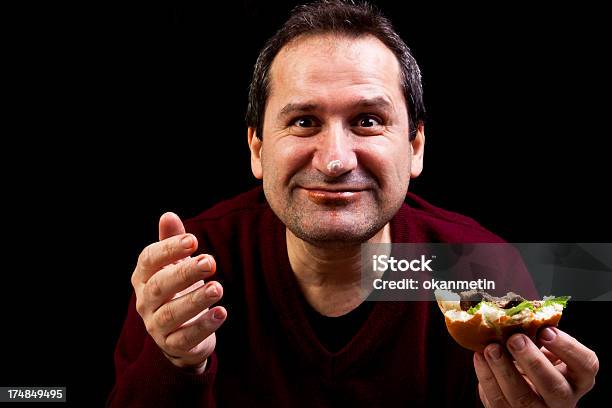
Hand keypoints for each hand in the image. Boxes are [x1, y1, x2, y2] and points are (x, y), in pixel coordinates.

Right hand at [131, 212, 226, 373]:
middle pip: (159, 286)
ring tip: (218, 288)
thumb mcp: (174, 264)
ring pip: (171, 314)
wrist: (180, 333)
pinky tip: (221, 313)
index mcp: (143, 277)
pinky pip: (186, 338)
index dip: (169, 249)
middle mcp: (145, 302)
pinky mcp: (173, 345)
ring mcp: (156, 326)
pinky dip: (203, 326)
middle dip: (184, 273)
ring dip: (195, 300)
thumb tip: (168, 215)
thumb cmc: (177, 289)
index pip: (149, 260)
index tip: (193, 240)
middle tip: (210, 262)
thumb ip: (172, 241)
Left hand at [474, 327, 597, 406]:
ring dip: (504, 370)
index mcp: (577, 378)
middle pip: (554, 387)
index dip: (567, 348)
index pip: (585, 366)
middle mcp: (563, 399)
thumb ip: (538, 337)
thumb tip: (517, 314)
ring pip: (523, 398)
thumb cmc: (535, 363)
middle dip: (533, 362)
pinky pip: (498, 401)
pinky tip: (480, 358)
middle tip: (515, 339)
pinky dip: (487, 377)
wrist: (520, 388)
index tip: (546, 331)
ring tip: (491, 348)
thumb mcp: (544, 351)